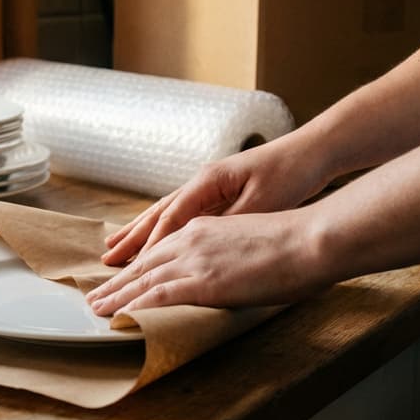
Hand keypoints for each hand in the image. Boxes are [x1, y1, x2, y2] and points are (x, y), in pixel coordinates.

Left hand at [87, 209, 330, 314]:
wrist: (310, 239)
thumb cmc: (294, 244)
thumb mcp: (250, 242)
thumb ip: (230, 256)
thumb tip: (229, 273)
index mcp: (203, 228)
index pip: (160, 250)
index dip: (137, 267)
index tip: (121, 278)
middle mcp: (191, 239)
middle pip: (143, 264)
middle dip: (117, 282)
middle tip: (95, 297)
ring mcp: (194, 259)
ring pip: (143, 280)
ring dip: (116, 297)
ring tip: (96, 310)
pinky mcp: (202, 281)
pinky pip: (158, 297)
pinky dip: (134, 308)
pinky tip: (119, 318)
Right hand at [102, 139, 328, 267]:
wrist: (312, 151)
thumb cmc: (290, 173)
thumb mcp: (261, 201)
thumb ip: (229, 221)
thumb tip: (199, 242)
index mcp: (207, 181)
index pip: (170, 217)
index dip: (151, 244)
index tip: (133, 268)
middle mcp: (201, 182)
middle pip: (158, 213)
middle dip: (132, 238)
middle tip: (107, 259)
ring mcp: (208, 187)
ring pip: (165, 213)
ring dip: (140, 232)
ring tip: (116, 247)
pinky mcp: (219, 193)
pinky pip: (181, 216)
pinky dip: (162, 230)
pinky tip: (154, 239)